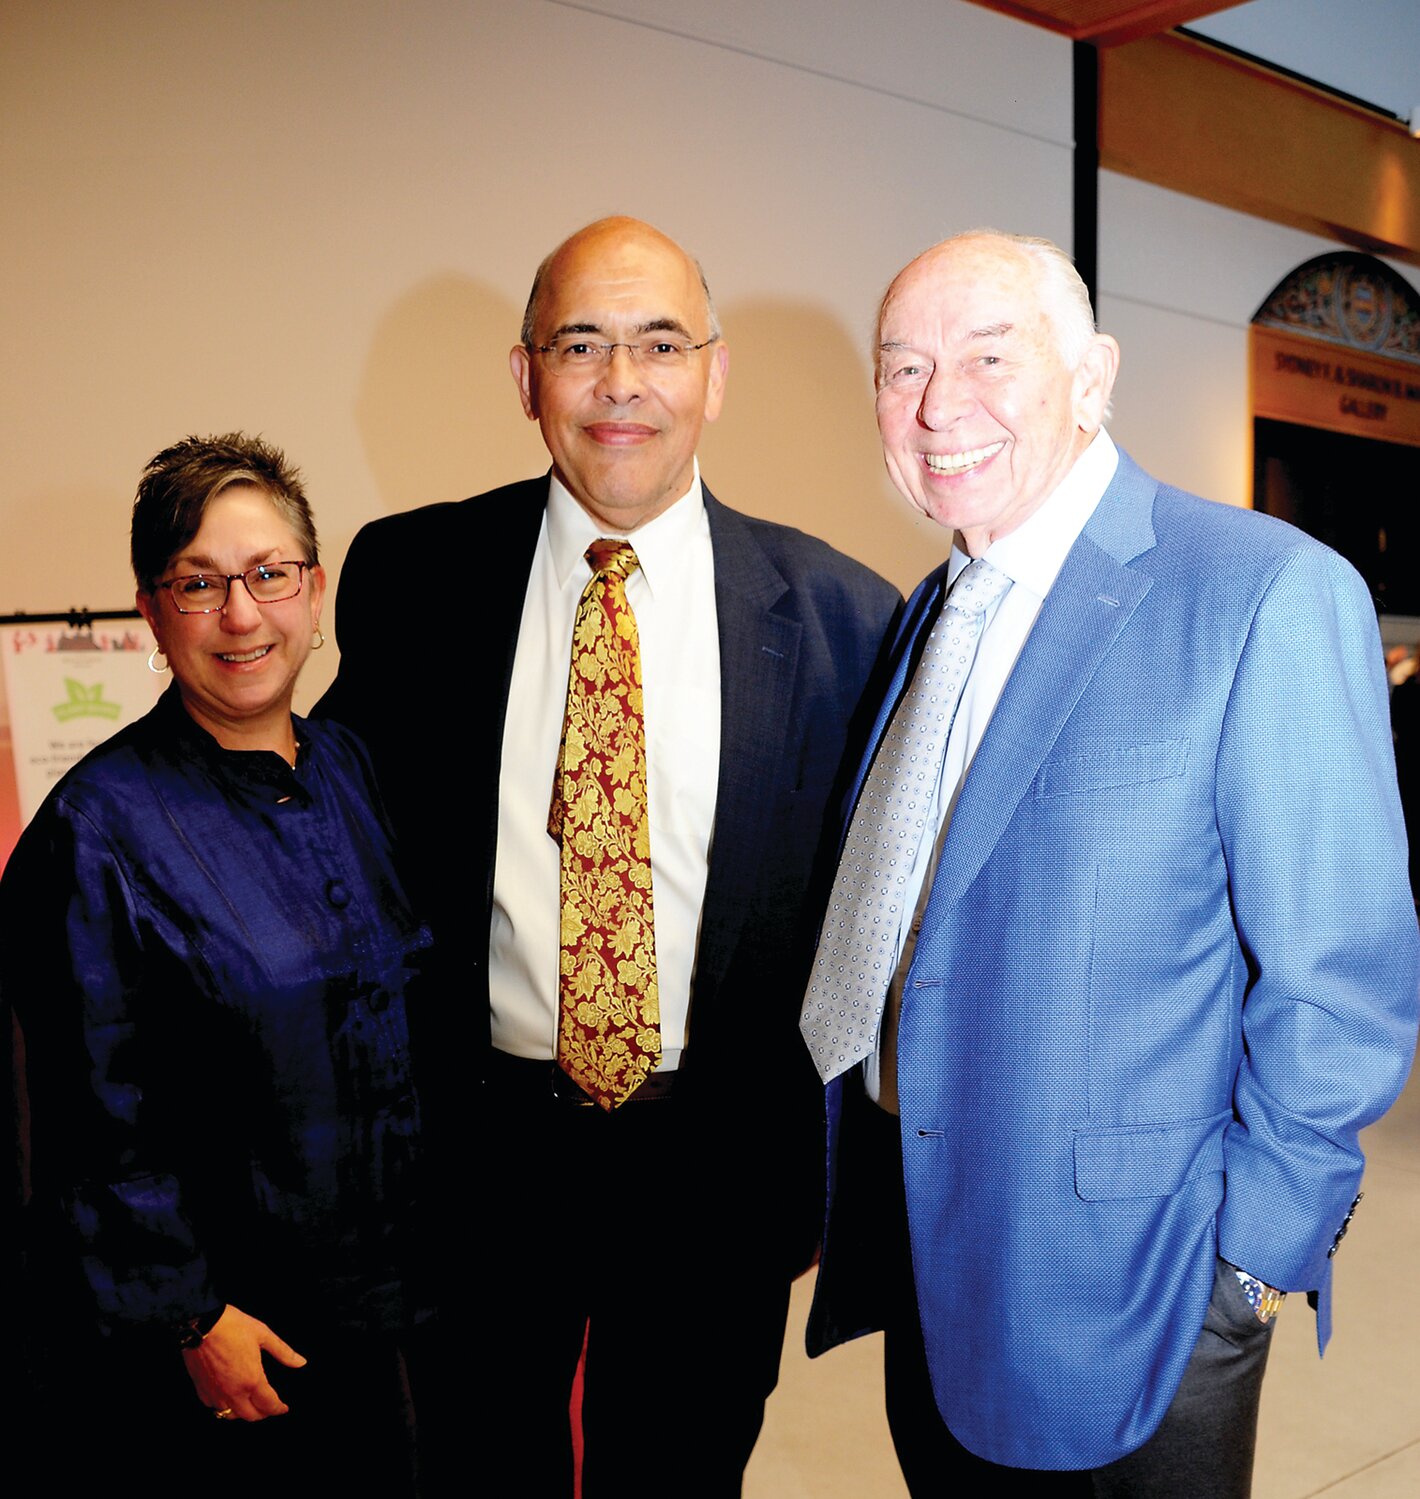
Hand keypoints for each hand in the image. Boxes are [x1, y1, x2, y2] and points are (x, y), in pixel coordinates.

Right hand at [181, 1304, 307, 1420]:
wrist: (201, 1324)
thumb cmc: (233, 1327)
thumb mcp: (264, 1335)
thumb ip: (283, 1352)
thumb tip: (300, 1362)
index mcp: (251, 1380)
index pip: (269, 1405)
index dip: (279, 1409)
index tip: (283, 1408)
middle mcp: (233, 1392)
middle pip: (250, 1416)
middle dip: (263, 1414)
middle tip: (269, 1407)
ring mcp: (215, 1393)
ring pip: (231, 1415)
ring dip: (243, 1413)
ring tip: (250, 1404)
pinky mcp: (201, 1390)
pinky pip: (214, 1407)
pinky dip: (224, 1407)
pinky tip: (229, 1397)